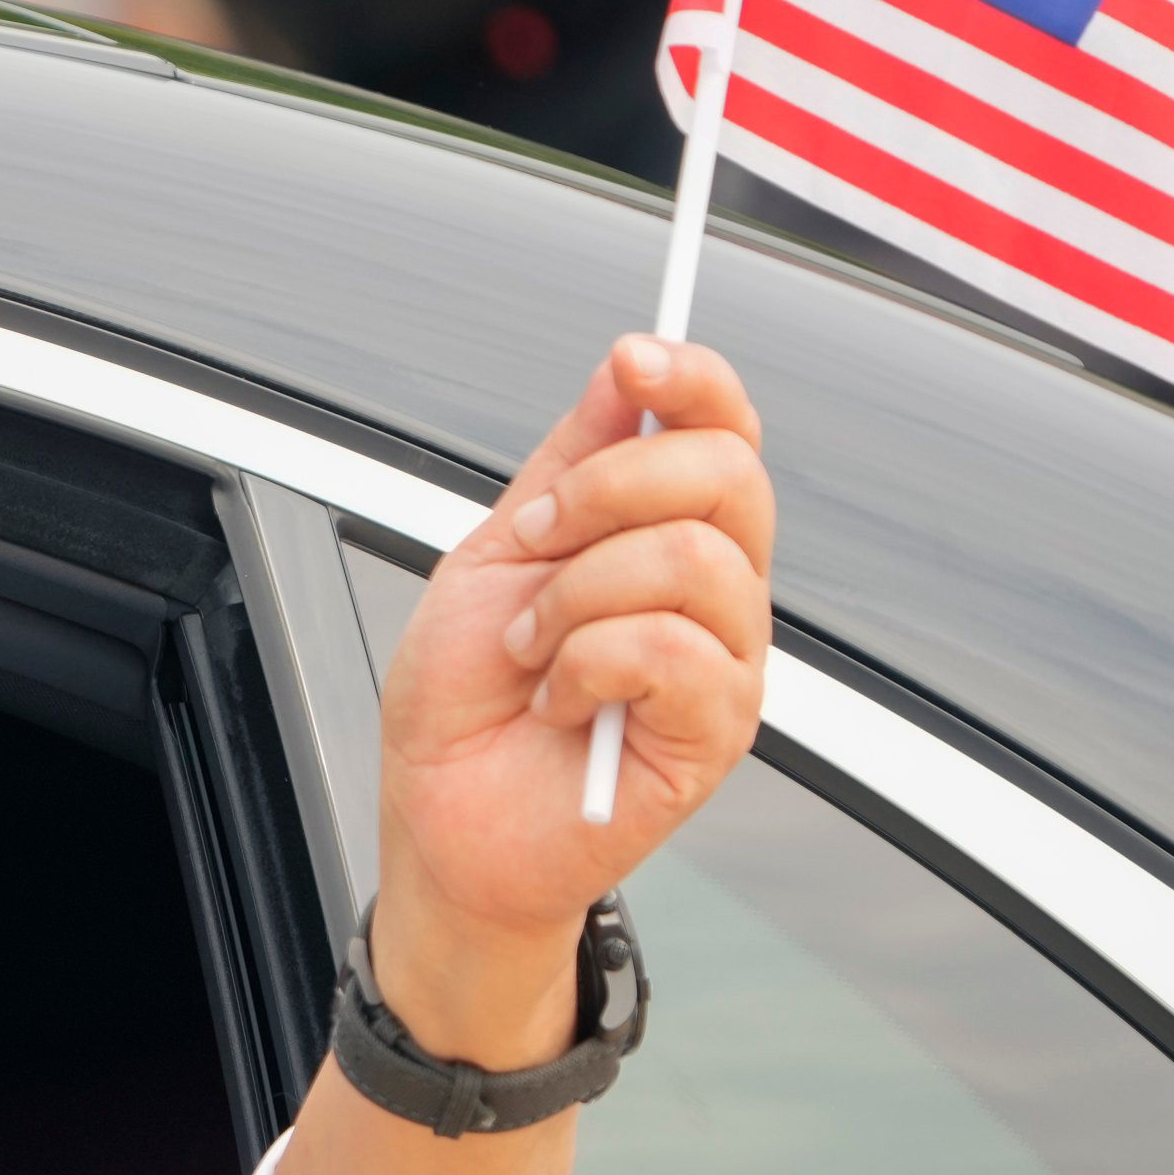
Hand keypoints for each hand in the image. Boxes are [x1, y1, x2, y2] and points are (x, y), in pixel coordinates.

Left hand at [370, 335, 772, 1035]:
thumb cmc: (468, 697)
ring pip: (694, 559)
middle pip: (731, 474)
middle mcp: (715, 591)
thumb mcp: (497, 555)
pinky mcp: (718, 732)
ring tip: (534, 648)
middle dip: (608, 488)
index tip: (634, 357)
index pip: (726, 429)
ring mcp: (726, 661)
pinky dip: (588, 663)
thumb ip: (570, 463)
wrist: (442, 817)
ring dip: (578, 594)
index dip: (694, 379)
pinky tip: (559, 701)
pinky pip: (673, 648)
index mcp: (668, 533)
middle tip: (535, 542)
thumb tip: (629, 369)